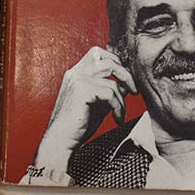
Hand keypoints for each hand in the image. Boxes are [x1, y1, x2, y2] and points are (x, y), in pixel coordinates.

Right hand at [32, 46, 137, 178]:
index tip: (126, 79)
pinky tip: (117, 119)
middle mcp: (76, 72)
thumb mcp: (98, 103)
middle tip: (134, 90)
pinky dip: (118, 108)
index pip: (98, 53)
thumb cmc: (78, 125)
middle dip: (125, 74)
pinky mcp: (82, 90)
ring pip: (112, 81)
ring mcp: (78, 80)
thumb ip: (110, 91)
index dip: (116, 62)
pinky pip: (110, 94)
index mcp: (76, 72)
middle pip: (107, 60)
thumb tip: (127, 84)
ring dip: (122, 100)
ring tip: (121, 114)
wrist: (60, 141)